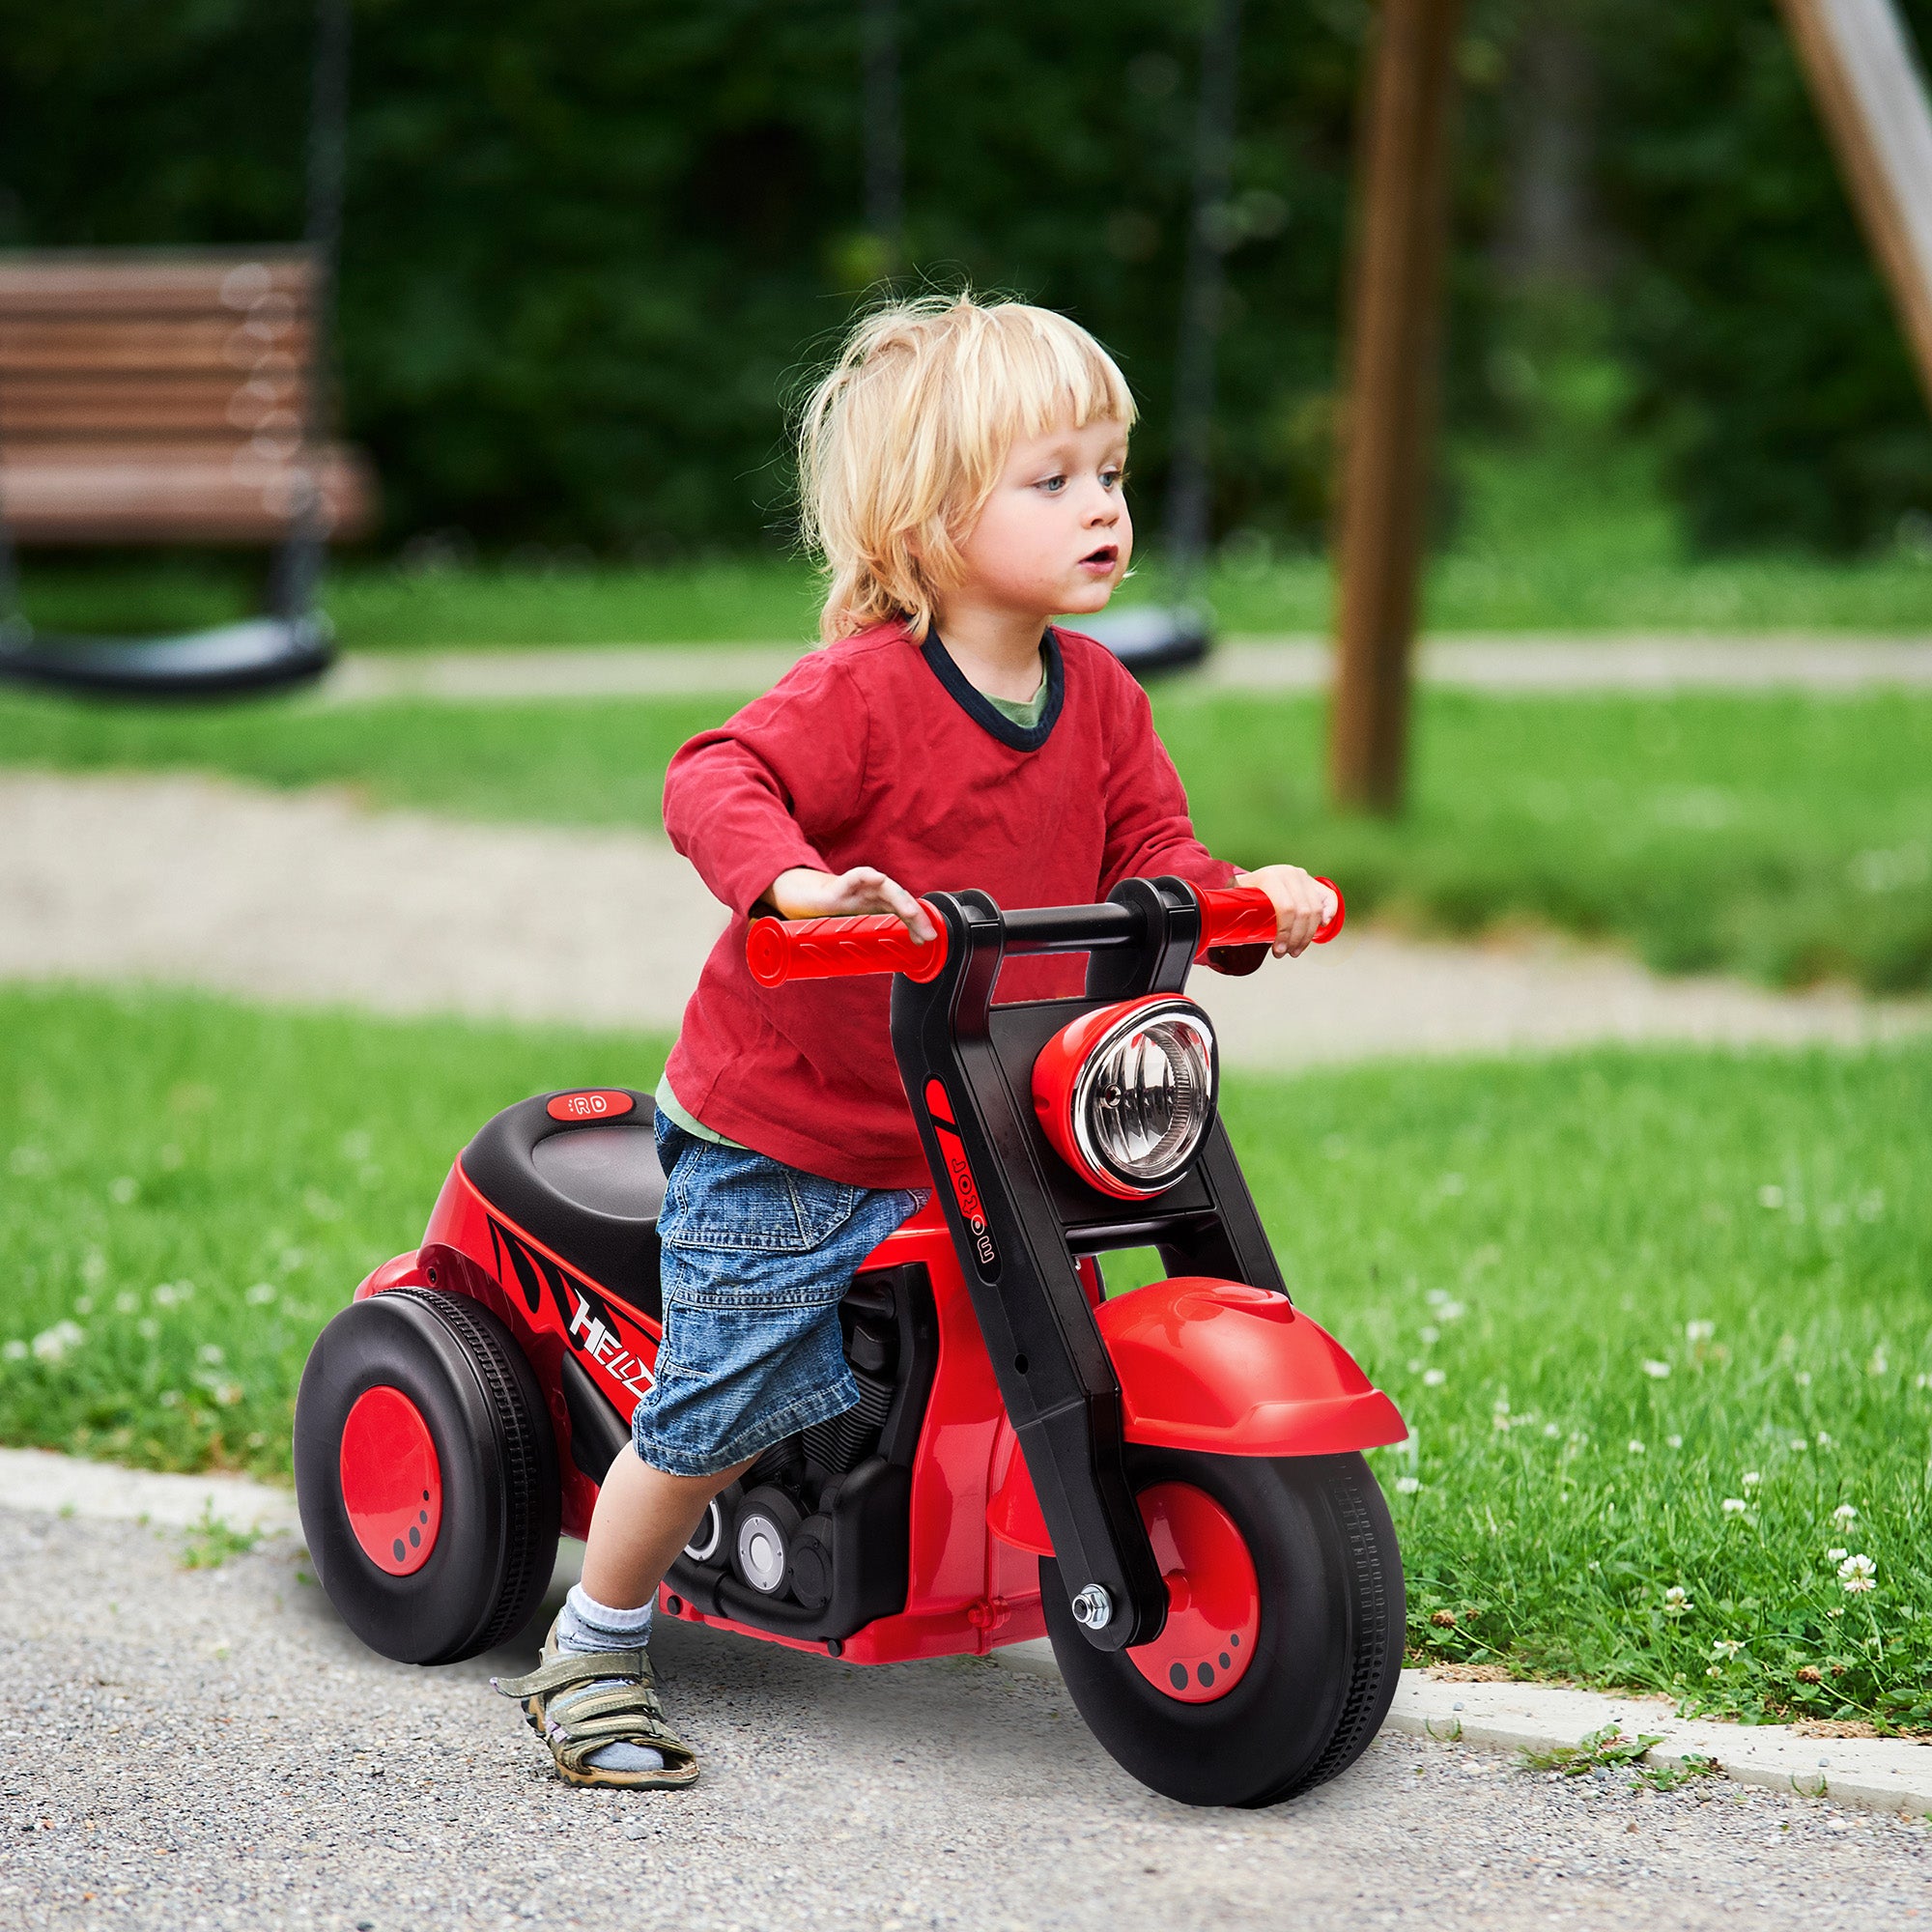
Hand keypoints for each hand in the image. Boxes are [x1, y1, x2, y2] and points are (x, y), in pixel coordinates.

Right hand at [768, 866, 935, 943]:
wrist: (814, 898)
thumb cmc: (841, 912)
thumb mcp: (863, 929)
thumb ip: (876, 939)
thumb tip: (893, 961)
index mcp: (884, 904)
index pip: (907, 912)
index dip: (918, 924)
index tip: (929, 940)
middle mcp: (878, 893)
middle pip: (903, 901)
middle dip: (917, 917)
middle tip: (928, 933)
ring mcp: (863, 886)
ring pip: (887, 889)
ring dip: (901, 899)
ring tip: (911, 913)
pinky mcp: (845, 882)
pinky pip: (859, 876)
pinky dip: (869, 877)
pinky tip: (878, 879)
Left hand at [1233, 865, 1337, 958]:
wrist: (1255, 878)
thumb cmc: (1245, 895)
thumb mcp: (1237, 901)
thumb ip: (1231, 915)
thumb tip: (1228, 941)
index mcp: (1270, 877)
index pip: (1286, 908)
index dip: (1285, 933)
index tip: (1278, 951)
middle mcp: (1289, 873)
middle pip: (1303, 912)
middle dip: (1297, 938)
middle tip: (1287, 954)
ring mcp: (1303, 877)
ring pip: (1315, 910)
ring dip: (1309, 935)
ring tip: (1297, 949)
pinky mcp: (1314, 882)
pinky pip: (1329, 898)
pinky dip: (1329, 912)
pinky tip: (1322, 926)